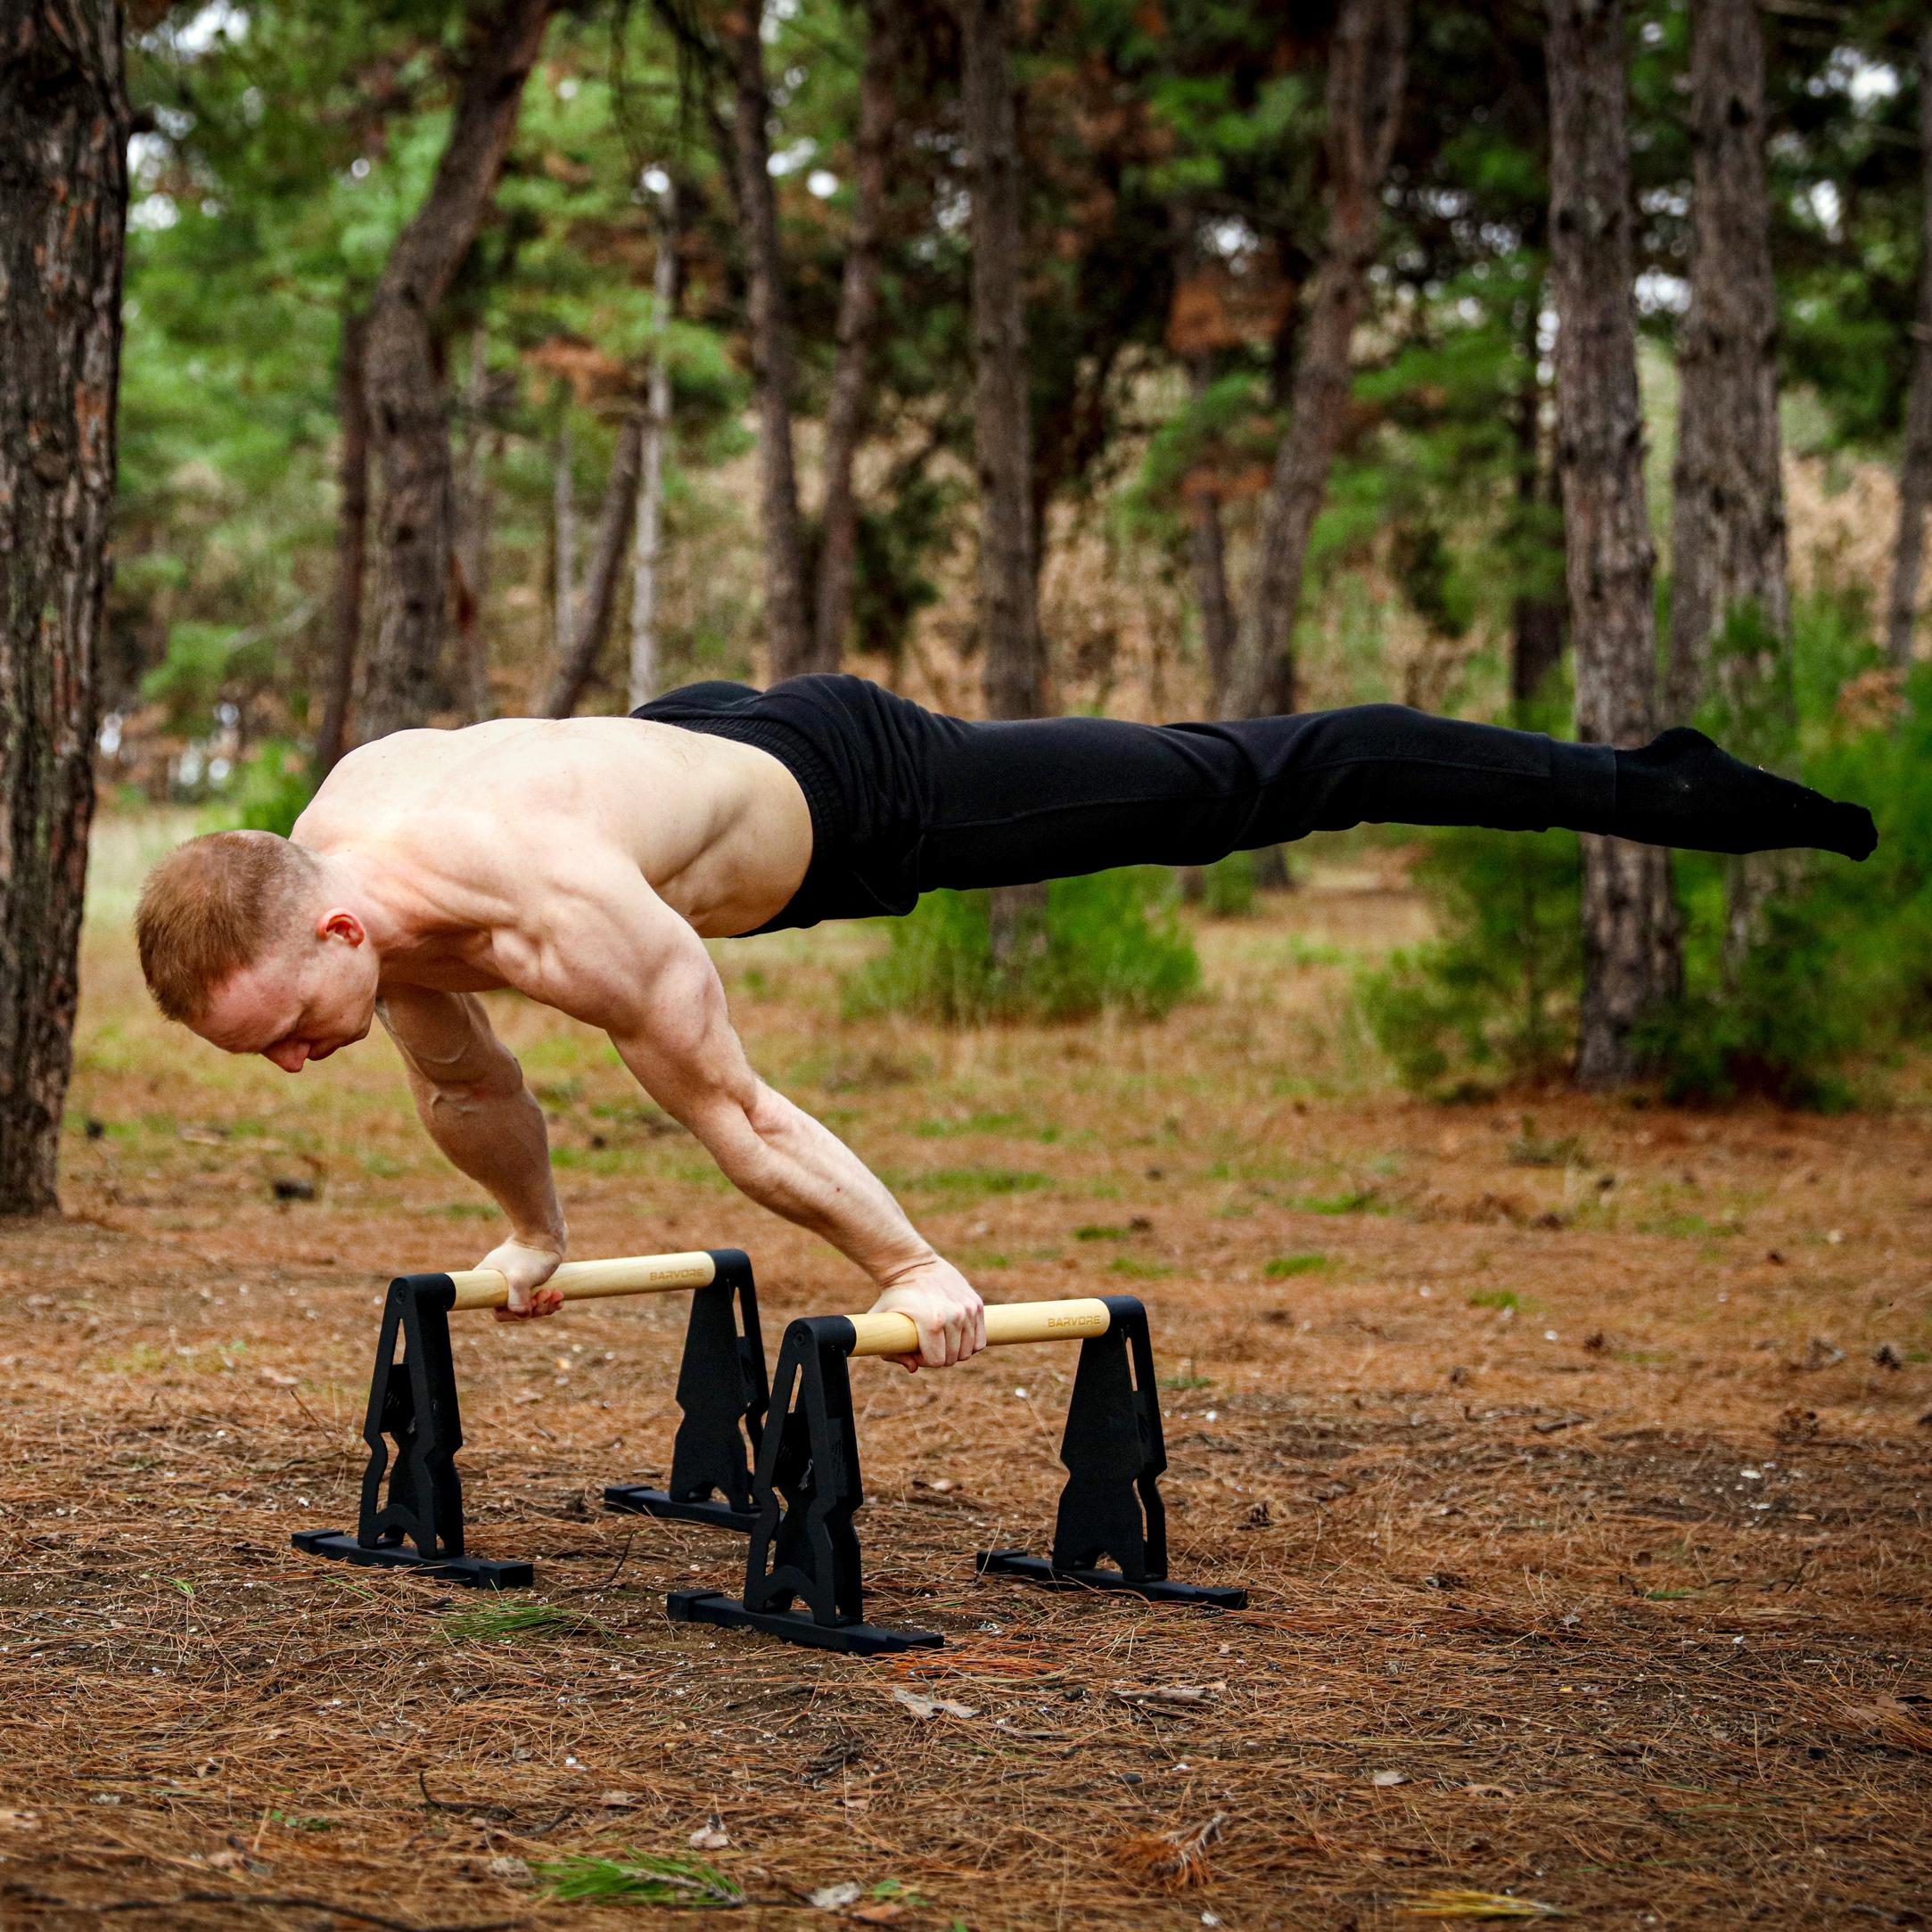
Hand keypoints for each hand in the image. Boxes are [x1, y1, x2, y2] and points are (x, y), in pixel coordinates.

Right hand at [477, 1233, 565, 1321]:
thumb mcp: (519, 1279)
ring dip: (545, 1305)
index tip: (528, 1303)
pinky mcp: (533, 1280)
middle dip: (535, 1308)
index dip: (515, 1314)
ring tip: (555, 1293)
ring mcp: (518, 1283)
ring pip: (533, 1307)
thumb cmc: (529, 1254)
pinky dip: (551, 1301)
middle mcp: (501, 1285)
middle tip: (545, 1295)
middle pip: (518, 1311)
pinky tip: (559, 1296)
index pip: (499, 1312)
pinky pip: (542, 1299)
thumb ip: (517, 1301)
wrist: (546, 1233)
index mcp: (489, 1284)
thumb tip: (523, 1314)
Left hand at [868, 1255, 985, 1370]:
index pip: (937, 1361)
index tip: (917, 1349)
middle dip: (940, 1356)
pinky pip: (979, 1339)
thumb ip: (891, 1351)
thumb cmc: (895, 1295)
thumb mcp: (882, 1321)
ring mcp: (967, 1309)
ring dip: (955, 1349)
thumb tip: (913, 1369)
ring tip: (941, 1339)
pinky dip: (969, 1342)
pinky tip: (956, 1335)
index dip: (925, 1360)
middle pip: (953, 1357)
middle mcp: (954, 1316)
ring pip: (969, 1350)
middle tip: (928, 1343)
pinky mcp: (976, 1304)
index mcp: (932, 1323)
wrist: (913, 1265)